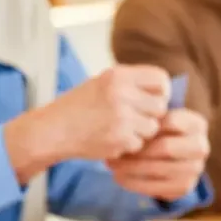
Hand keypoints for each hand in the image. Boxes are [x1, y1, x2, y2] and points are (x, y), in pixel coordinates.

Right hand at [4, 64, 170, 181]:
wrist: (53, 129)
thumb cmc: (80, 105)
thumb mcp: (104, 83)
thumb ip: (133, 84)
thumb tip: (167, 92)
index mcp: (119, 75)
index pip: (161, 79)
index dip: (162, 91)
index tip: (154, 99)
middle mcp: (121, 93)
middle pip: (161, 106)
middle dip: (152, 115)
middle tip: (135, 118)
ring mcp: (121, 117)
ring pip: (152, 127)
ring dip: (141, 132)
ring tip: (120, 128)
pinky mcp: (119, 139)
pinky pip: (139, 143)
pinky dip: (129, 145)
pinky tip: (112, 139)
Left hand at [107, 108, 209, 201]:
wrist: (168, 158)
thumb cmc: (158, 133)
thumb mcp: (157, 118)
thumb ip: (150, 114)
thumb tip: (132, 114)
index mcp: (197, 124)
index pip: (171, 121)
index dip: (147, 125)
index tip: (125, 127)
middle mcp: (201, 147)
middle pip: (166, 147)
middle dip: (137, 150)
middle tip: (116, 150)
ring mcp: (196, 168)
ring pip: (159, 168)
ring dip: (132, 168)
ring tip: (113, 164)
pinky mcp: (185, 187)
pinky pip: (156, 187)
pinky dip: (134, 183)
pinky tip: (119, 177)